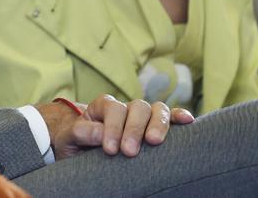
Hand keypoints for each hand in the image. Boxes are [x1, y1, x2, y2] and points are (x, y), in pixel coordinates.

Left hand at [36, 95, 195, 160]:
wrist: (80, 149)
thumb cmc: (75, 143)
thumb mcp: (69, 137)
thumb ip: (81, 132)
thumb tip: (99, 133)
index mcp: (103, 106)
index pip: (113, 109)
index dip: (113, 128)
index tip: (111, 150)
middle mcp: (126, 108)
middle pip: (137, 108)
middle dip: (134, 129)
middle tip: (129, 151)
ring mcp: (143, 116)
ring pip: (156, 110)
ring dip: (158, 124)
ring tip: (154, 141)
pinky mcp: (156, 127)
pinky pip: (170, 116)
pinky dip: (178, 116)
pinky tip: (187, 121)